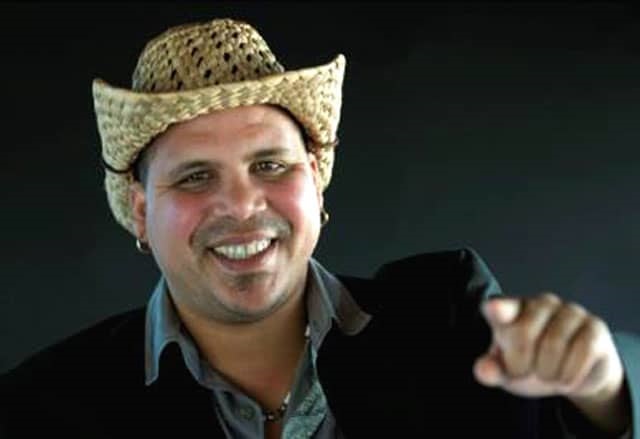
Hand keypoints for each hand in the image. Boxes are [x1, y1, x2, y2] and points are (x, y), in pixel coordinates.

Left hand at [473, 293, 628, 433]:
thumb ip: (491, 370)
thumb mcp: (507, 371)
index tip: (494, 309)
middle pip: (523, 334)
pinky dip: (570, 374)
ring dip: (548, 372)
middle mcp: (540, 303)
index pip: (501, 307)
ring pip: (553, 344)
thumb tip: (483, 371)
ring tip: (547, 374)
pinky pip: (582, 351)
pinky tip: (566, 378)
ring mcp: (569, 311)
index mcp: (512, 309)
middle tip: (525, 371)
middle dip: (521, 364)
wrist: (572, 375)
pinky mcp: (595, 326)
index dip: (499, 309)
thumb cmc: (531, 364)